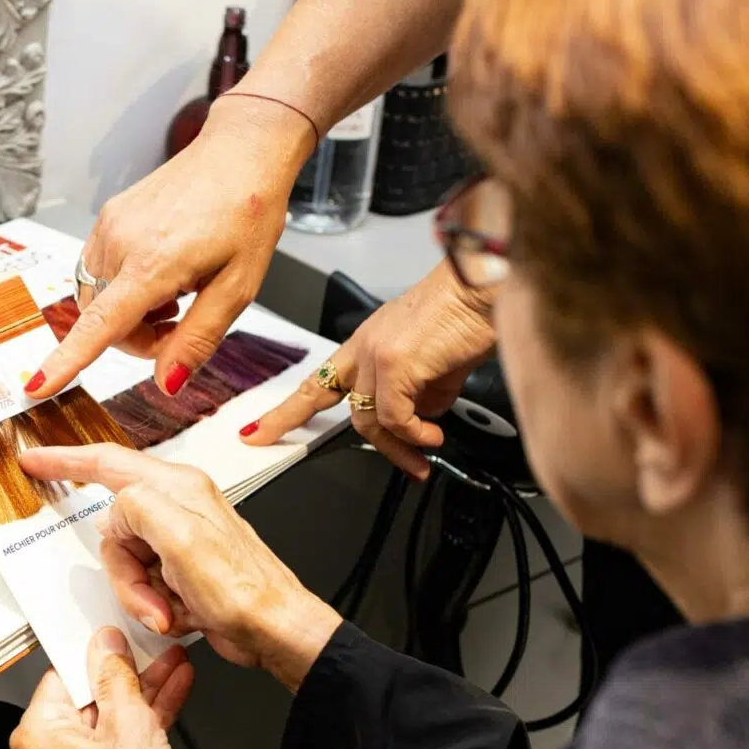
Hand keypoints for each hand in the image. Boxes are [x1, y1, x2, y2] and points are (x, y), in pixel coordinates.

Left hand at [10, 630, 204, 748]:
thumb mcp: (128, 719)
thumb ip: (116, 675)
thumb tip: (107, 646)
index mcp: (36, 737)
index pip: (60, 677)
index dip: (93, 654)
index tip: (115, 639)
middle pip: (88, 697)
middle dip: (127, 673)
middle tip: (149, 650)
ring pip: (110, 718)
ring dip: (144, 692)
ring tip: (171, 664)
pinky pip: (121, 740)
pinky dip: (146, 719)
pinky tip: (173, 690)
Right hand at [17, 445, 341, 690]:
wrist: (273, 629)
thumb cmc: (242, 588)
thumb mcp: (181, 539)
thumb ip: (137, 508)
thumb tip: (114, 511)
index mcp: (176, 487)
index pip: (107, 462)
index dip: (65, 460)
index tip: (33, 458)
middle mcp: (177, 506)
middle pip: (113, 529)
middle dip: (123, 571)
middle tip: (149, 595)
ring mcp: (178, 539)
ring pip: (124, 562)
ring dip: (140, 594)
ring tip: (171, 610)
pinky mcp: (181, 569)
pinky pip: (142, 583)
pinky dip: (155, 604)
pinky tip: (182, 612)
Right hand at [29, 94, 314, 399]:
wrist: (241, 152)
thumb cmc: (247, 213)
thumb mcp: (238, 288)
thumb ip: (198, 338)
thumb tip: (165, 383)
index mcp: (154, 263)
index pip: (101, 325)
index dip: (68, 360)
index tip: (37, 385)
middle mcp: (121, 242)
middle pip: (102, 321)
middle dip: (135, 338)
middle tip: (180, 324)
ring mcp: (110, 225)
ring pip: (98, 298)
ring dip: (129, 313)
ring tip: (175, 294)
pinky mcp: (108, 215)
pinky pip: (100, 270)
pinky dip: (123, 287)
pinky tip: (159, 274)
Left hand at [243, 259, 495, 478]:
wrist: (488, 283)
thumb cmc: (470, 311)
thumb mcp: (439, 361)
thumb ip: (422, 390)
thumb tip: (424, 416)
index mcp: (368, 340)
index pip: (316, 382)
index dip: (286, 412)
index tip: (260, 432)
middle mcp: (365, 345)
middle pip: (341, 407)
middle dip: (378, 446)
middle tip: (409, 465)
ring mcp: (376, 353)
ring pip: (367, 420)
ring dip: (401, 446)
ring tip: (427, 453)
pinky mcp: (395, 363)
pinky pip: (393, 418)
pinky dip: (415, 434)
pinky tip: (434, 434)